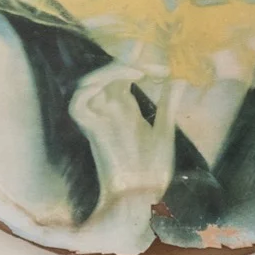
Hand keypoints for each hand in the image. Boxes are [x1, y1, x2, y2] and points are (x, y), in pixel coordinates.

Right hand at [69, 61, 178, 201]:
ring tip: (135, 70)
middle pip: (105, 76)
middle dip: (125, 61)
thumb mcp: (164, 129)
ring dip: (108, 70)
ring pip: (87, 85)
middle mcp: (107, 113)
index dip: (138, 64)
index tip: (163, 71)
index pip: (122, 77)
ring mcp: (98, 121)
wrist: (143, 194)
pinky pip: (78, 104)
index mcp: (124, 112)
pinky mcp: (91, 130)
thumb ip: (167, 104)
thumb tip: (176, 78)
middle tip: (150, 64)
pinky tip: (116, 82)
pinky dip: (90, 87)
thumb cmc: (153, 169)